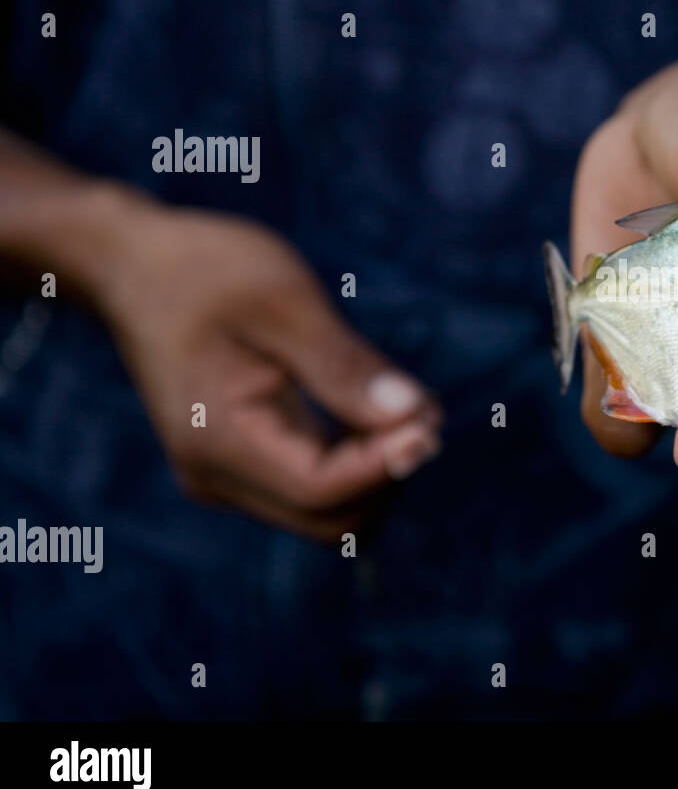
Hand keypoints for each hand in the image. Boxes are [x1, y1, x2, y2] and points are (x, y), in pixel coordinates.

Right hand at [90, 192, 440, 538]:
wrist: (135, 267)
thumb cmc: (206, 270)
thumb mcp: (284, 302)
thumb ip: (346, 366)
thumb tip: (416, 417)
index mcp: (219, 439)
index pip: (321, 491)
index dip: (386, 466)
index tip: (431, 423)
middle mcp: (216, 476)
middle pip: (330, 520)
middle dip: (388, 476)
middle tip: (426, 413)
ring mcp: (225, 477)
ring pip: (327, 513)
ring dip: (377, 473)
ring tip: (406, 407)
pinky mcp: (241, 464)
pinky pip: (313, 488)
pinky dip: (356, 462)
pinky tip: (378, 412)